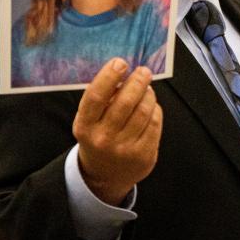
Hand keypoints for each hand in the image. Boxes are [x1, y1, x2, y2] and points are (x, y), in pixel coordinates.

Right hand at [72, 58, 162, 205]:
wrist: (104, 176)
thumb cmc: (98, 138)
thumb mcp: (89, 121)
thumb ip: (101, 100)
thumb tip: (123, 73)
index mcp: (84, 127)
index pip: (96, 97)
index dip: (108, 77)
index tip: (120, 62)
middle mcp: (103, 138)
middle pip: (125, 102)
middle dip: (137, 82)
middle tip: (143, 71)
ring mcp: (125, 148)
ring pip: (144, 111)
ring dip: (148, 94)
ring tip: (147, 88)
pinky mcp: (144, 154)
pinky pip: (155, 123)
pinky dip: (156, 109)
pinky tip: (151, 106)